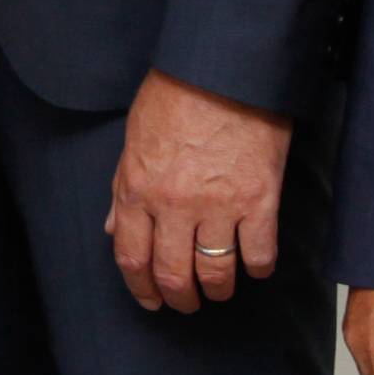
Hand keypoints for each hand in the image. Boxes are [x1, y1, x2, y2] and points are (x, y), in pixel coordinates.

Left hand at [106, 70, 289, 311]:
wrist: (225, 71)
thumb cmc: (175, 96)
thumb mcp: (134, 138)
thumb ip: (123, 188)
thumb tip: (114, 227)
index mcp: (138, 189)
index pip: (131, 256)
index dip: (140, 287)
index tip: (150, 300)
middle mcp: (174, 205)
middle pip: (173, 274)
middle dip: (179, 298)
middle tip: (186, 303)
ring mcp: (219, 206)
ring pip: (215, 271)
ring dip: (216, 289)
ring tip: (218, 290)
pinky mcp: (259, 202)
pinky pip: (258, 254)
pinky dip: (257, 268)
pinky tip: (254, 266)